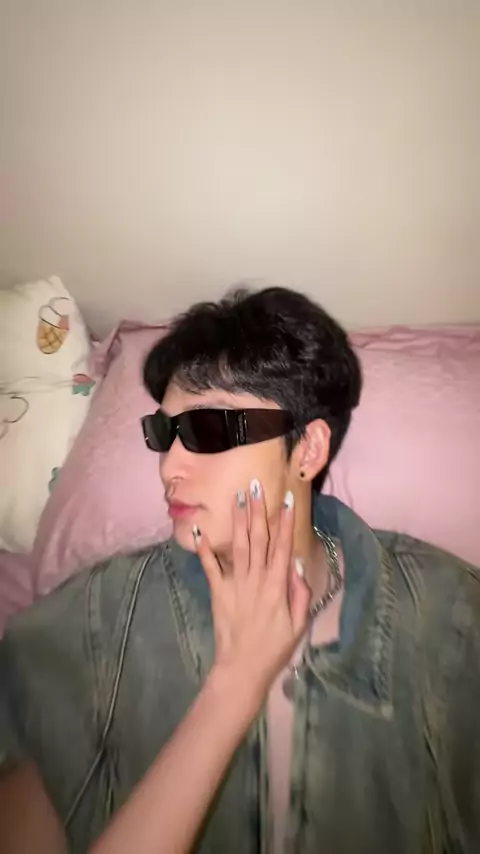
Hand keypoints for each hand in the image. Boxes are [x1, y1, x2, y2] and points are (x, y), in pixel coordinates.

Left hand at [194, 480, 310, 703]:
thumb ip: (300, 593)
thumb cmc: (275, 648)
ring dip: (238, 520)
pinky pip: (210, 567)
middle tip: (255, 485)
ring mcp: (235, 584)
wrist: (242, 669)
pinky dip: (205, 548)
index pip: (282, 547)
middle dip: (258, 510)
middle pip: (258, 538)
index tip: (287, 499)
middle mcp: (256, 579)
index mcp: (277, 586)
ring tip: (237, 496)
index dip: (285, 522)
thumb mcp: (298, 624)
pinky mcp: (218, 592)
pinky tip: (200, 529)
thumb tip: (295, 562)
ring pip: (238, 545)